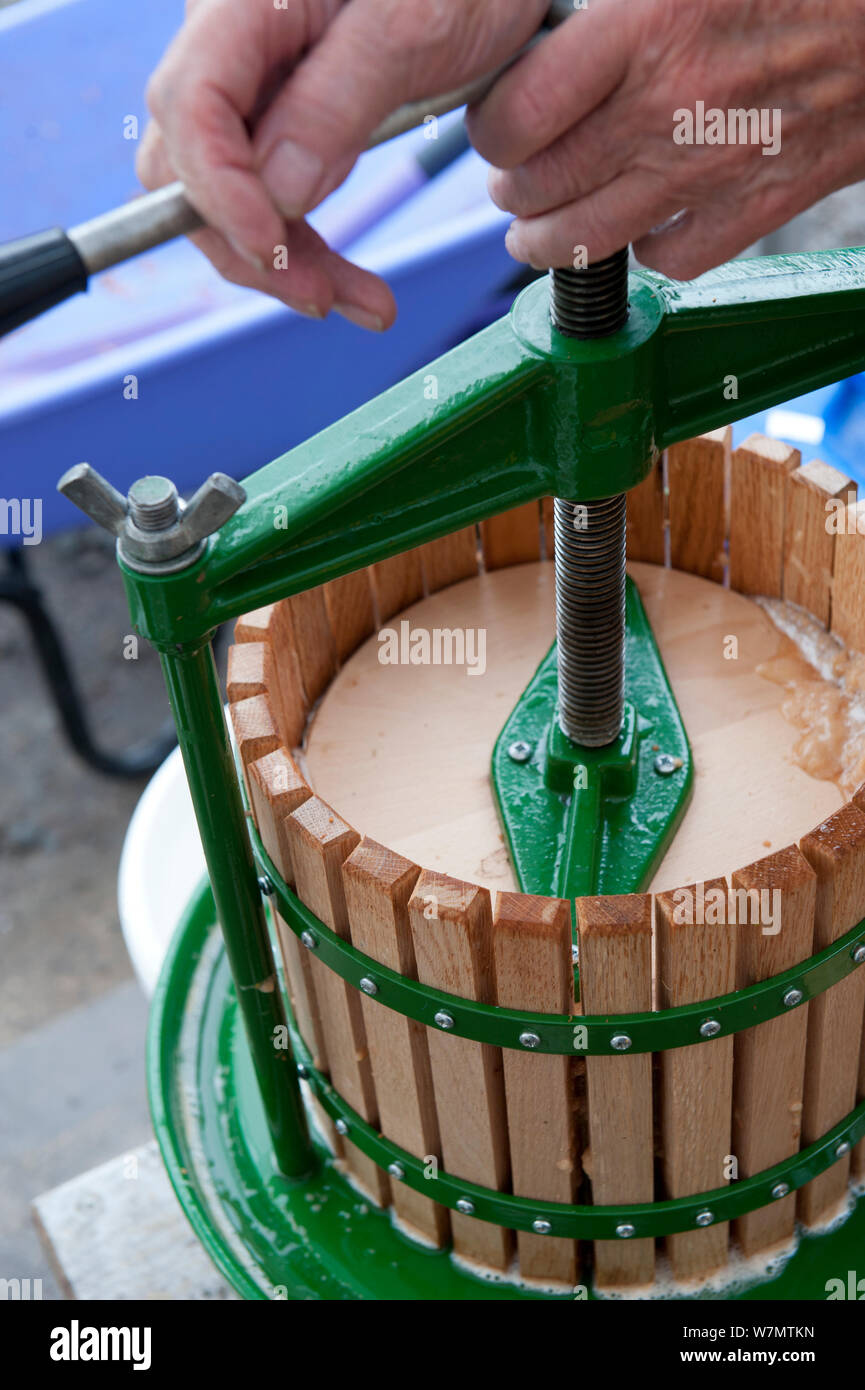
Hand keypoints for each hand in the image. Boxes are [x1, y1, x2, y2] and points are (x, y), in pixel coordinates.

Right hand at [137, 0, 547, 325]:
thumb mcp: (413, 27)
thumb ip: (336, 102)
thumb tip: (276, 193)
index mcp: (244, 3)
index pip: (189, 105)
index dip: (219, 190)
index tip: (272, 249)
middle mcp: (231, 44)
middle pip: (191, 165)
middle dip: (250, 245)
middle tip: (322, 297)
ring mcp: (256, 87)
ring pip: (231, 197)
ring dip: (286, 265)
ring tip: (366, 305)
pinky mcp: (288, 121)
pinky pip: (274, 198)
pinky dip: (309, 249)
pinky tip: (360, 290)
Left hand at [468, 0, 864, 278]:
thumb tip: (560, 19)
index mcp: (647, 27)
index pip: (518, 116)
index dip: (492, 129)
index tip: (496, 125)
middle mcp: (667, 108)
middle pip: (542, 185)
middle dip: (510, 189)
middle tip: (511, 181)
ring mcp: (710, 170)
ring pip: (587, 240)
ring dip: (547, 242)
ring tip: (536, 231)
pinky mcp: (756, 207)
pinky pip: (670, 259)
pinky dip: (643, 254)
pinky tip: (638, 230)